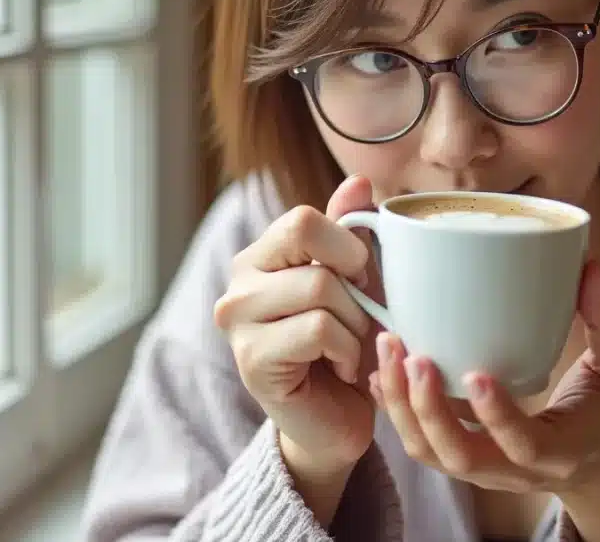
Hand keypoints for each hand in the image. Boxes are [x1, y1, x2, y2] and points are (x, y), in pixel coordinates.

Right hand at [214, 175, 378, 471]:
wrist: (337, 418)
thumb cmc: (348, 343)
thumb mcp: (358, 280)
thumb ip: (352, 232)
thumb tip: (358, 182)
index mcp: (262, 253)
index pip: (304, 218)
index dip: (348, 245)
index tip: (362, 279)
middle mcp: (238, 281)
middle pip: (308, 242)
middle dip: (353, 282)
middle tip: (358, 315)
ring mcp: (237, 320)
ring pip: (319, 287)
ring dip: (354, 322)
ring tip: (349, 346)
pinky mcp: (250, 359)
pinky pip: (317, 329)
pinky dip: (346, 350)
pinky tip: (339, 369)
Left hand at [370, 258, 599, 539]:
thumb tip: (594, 265)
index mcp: (562, 449)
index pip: (524, 445)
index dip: (497, 415)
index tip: (475, 373)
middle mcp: (517, 470)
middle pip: (460, 457)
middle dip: (427, 409)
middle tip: (413, 355)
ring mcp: (486, 469)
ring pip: (431, 455)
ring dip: (402, 407)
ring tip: (389, 351)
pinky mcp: (465, 457)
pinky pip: (423, 445)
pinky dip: (397, 410)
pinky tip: (382, 371)